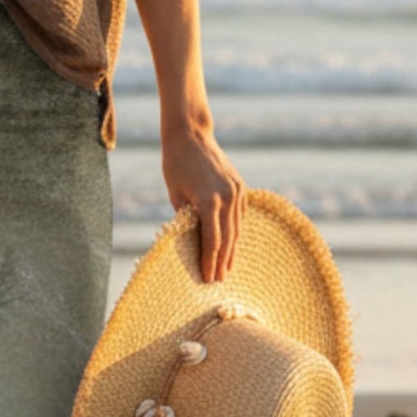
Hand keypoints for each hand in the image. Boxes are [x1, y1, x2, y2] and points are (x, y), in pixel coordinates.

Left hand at [161, 122, 243, 282]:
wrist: (191, 135)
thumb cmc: (175, 164)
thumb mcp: (175, 195)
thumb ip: (186, 219)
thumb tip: (193, 242)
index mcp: (208, 201)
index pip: (212, 241)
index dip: (210, 262)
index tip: (208, 278)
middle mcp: (227, 197)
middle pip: (228, 238)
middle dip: (222, 261)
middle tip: (219, 281)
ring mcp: (237, 191)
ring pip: (237, 228)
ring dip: (232, 250)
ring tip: (227, 268)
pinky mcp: (241, 186)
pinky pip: (240, 215)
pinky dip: (236, 231)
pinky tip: (232, 244)